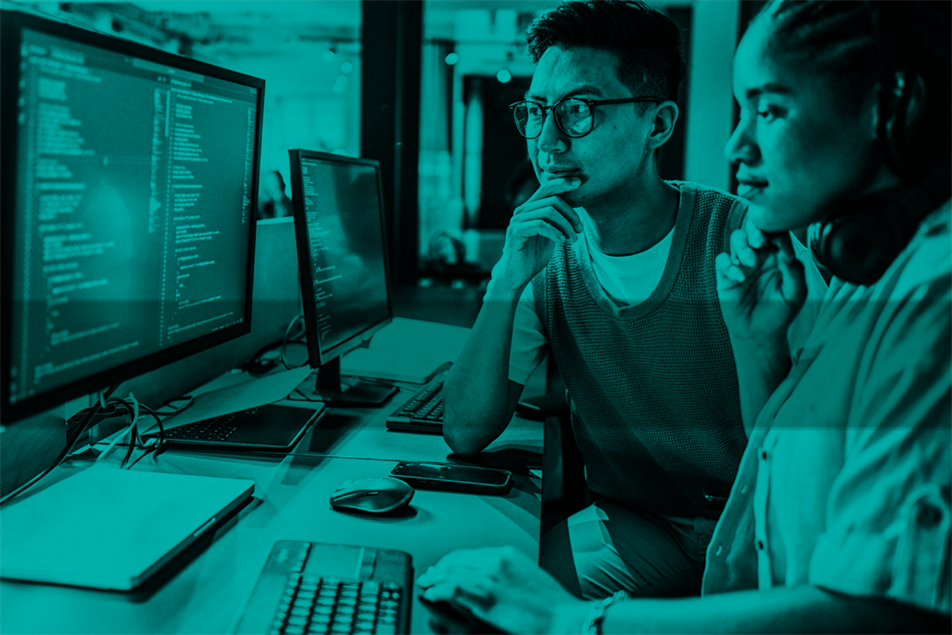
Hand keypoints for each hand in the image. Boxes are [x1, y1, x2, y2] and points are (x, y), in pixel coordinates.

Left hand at [416, 547, 586, 634]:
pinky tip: (433, 594)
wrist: (562, 617)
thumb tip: (485, 574)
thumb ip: (504, 570)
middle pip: (457, 559)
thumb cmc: (550, 601)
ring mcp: (489, 579)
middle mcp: (495, 561)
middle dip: (440, 567)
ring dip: (434, 578)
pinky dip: (439, 590)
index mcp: (506, 553)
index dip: (451, 559)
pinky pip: (454, 590)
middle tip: (430, 574)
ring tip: (427, 583)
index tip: (443, 566)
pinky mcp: (486, 598)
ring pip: (451, 572)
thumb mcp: (526, 573)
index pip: (469, 552)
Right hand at [490, 177, 582, 292]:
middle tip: (579, 230)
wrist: (516, 275)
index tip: (579, 182)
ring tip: (572, 239)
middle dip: (571, 214)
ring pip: (549, 212)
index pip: (547, 187)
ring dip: (566, 226)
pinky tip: (562, 242)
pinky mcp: (515, 232)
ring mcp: (517, 221)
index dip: (563, 182)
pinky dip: (555, 232)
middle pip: (553, 200)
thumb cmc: (533, 256)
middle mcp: (522, 211)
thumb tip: (574, 209)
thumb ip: (557, 221)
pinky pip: (540, 225)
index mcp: (530, 208)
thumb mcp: (550, 235)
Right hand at [715, 216, 806, 346]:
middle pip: (754, 228)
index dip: (778, 234)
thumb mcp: (795, 295)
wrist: (759, 333)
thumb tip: (788, 253)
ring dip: (742, 245)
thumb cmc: (780, 313)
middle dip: (755, 229)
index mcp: (779, 256)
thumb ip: (795, 273)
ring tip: (749, 261)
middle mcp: (760, 255)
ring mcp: (742, 264)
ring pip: (737, 239)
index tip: (782, 249)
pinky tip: (739, 277)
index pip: (778, 234)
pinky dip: (728, 265)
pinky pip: (722, 260)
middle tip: (759, 241)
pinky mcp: (726, 275)